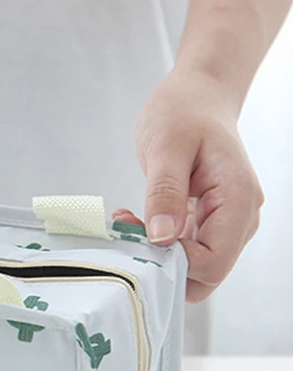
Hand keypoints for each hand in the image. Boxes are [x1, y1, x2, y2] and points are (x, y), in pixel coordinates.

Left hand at [132, 66, 263, 301]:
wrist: (198, 95)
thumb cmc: (186, 111)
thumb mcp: (167, 146)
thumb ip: (164, 193)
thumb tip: (162, 237)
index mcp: (238, 201)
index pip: (212, 264)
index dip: (175, 261)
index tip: (143, 235)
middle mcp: (238, 218)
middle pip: (205, 275)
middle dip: (164, 264)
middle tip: (131, 231)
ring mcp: (224, 223)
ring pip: (193, 267)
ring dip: (157, 255)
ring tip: (131, 221)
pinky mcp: (206, 222)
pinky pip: (184, 250)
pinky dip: (158, 245)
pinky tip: (137, 220)